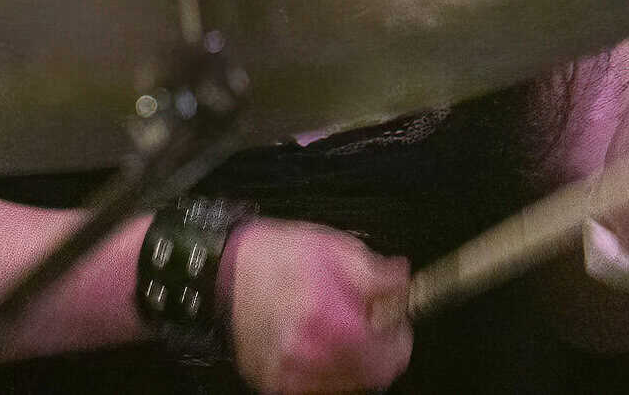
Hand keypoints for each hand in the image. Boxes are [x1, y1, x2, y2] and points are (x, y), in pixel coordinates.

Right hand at [223, 218, 411, 393]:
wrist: (224, 269)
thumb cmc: (278, 257)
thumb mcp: (338, 248)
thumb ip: (379, 274)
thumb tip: (404, 286)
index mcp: (330, 323)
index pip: (391, 356)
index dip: (399, 335)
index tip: (393, 320)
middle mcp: (308, 357)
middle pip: (370, 375)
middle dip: (375, 347)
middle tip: (366, 321)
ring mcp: (289, 376)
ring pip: (345, 384)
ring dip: (351, 361)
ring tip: (338, 328)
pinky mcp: (274, 383)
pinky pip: (315, 388)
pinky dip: (325, 371)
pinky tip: (318, 344)